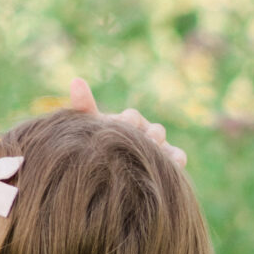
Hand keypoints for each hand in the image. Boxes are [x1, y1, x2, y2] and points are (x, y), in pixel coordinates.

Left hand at [69, 75, 186, 168]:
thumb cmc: (98, 144)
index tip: (124, 123)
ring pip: (163, 141)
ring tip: (154, 148)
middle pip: (151, 128)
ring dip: (160, 143)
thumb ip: (84, 106)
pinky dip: (177, 158)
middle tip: (143, 138)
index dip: (128, 121)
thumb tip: (76, 80)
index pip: (131, 118)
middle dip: (147, 134)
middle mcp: (146, 131)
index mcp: (128, 121)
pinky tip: (175, 163)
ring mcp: (160, 145)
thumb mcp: (90, 127)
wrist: (108, 174)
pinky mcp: (171, 159)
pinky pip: (177, 156)